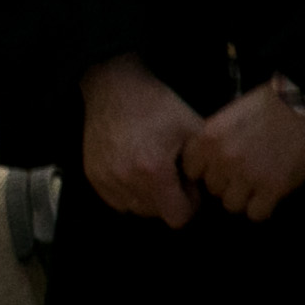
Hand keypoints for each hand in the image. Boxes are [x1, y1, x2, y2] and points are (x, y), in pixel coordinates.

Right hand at [78, 55, 201, 229]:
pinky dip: (129, 192)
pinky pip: (117, 200)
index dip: (189, 203)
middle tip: (172, 172)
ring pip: (136, 209)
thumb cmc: (157, 106)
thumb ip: (208, 165)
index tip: (189, 184)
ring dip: (148, 197)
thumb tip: (211, 189)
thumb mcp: (193, 129)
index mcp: (153, 170)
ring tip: (152, 170)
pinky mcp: (93, 174)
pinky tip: (134, 170)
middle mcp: (125, 178)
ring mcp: (106, 178)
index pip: (178, 217)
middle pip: (157, 214)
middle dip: (169, 198)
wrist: (116, 87)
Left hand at [179, 82, 304, 223]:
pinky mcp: (273, 188)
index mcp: (208, 139)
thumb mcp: (229, 116)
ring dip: (244, 198)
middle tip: (242, 176)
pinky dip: (263, 209)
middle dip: (227, 183)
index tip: (218, 170)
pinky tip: (270, 198)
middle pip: (213, 188)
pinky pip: (256, 214)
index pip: (191, 170)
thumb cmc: (269, 105)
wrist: (303, 108)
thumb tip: (209, 160)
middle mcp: (222, 159)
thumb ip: (215, 139)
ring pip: (231, 204)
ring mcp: (247, 176)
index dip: (206, 171)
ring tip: (256, 187)